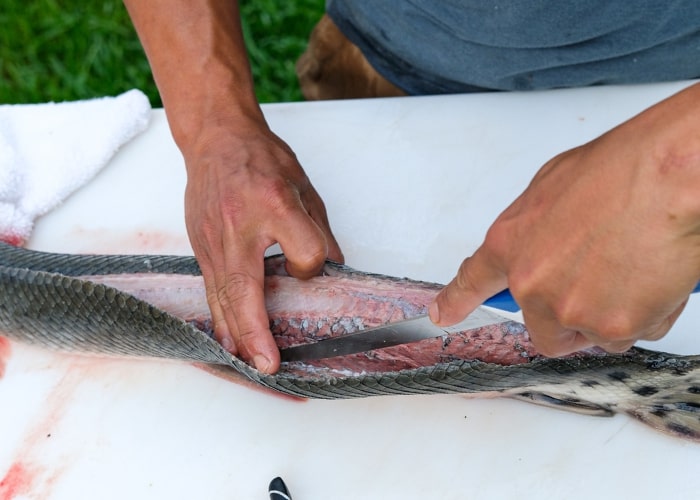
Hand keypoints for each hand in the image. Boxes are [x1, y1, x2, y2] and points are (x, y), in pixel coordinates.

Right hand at [123, 0, 342, 372]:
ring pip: (222, 296)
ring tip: (247, 362)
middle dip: (256, 332)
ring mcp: (213, 239)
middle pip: (246, 289)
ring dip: (235, 333)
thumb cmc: (262, 159)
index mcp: (274, 205)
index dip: (311, 265)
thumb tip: (330, 269)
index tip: (310, 266)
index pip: (303, 252)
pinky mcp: (200, 246)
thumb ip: (318, 230)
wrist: (215, 139)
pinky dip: (219, 316)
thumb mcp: (304, 186)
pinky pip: (210, 288)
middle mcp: (239, 226)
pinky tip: (227, 338)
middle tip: (268, 364)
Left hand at [431, 83, 699, 355]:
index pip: (473, 280)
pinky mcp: (612, 327)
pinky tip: (654, 277)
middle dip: (569, 318)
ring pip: (590, 334)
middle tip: (598, 288)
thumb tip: (543, 244)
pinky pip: (630, 334)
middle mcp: (532, 285)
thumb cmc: (622, 169)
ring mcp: (570, 309)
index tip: (443, 314)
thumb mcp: (553, 186)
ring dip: (611, 314)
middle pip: (543, 330)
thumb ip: (537, 227)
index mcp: (511, 244)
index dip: (456, 301)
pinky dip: (645, 315)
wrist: (669, 176)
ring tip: (634, 267)